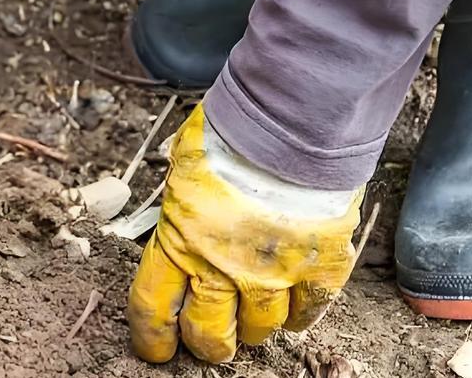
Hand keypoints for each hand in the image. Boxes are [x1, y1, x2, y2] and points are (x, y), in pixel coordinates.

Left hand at [127, 104, 362, 363]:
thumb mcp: (184, 164)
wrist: (292, 122)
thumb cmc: (233, 133)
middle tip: (211, 341)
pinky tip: (294, 308)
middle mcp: (221, 267)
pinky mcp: (318, 268)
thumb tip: (180, 209)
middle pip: (208, 332)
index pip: (153, 307)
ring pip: (260, 328)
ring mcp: (272, 273)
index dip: (153, 337)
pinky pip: (309, 311)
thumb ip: (182, 200)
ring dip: (254, 328)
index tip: (156, 350)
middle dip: (207, 343)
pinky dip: (300, 315)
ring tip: (253, 317)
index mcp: (179, 240)